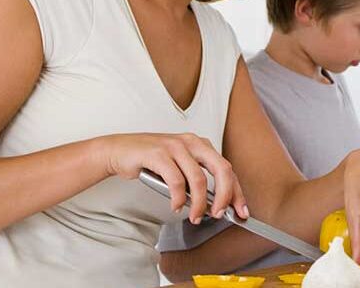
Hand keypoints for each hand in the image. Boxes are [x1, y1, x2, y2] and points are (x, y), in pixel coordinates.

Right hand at [99, 132, 247, 224]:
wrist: (119, 150)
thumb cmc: (151, 161)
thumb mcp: (180, 167)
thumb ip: (197, 180)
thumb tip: (216, 204)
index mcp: (201, 145)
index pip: (227, 169)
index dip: (237, 192)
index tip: (241, 211)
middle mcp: (192, 142)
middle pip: (221, 170)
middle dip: (225, 196)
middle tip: (220, 214)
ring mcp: (175, 146)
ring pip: (198, 179)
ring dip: (199, 203)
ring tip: (195, 217)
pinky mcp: (158, 153)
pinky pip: (176, 180)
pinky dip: (178, 198)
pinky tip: (177, 207)